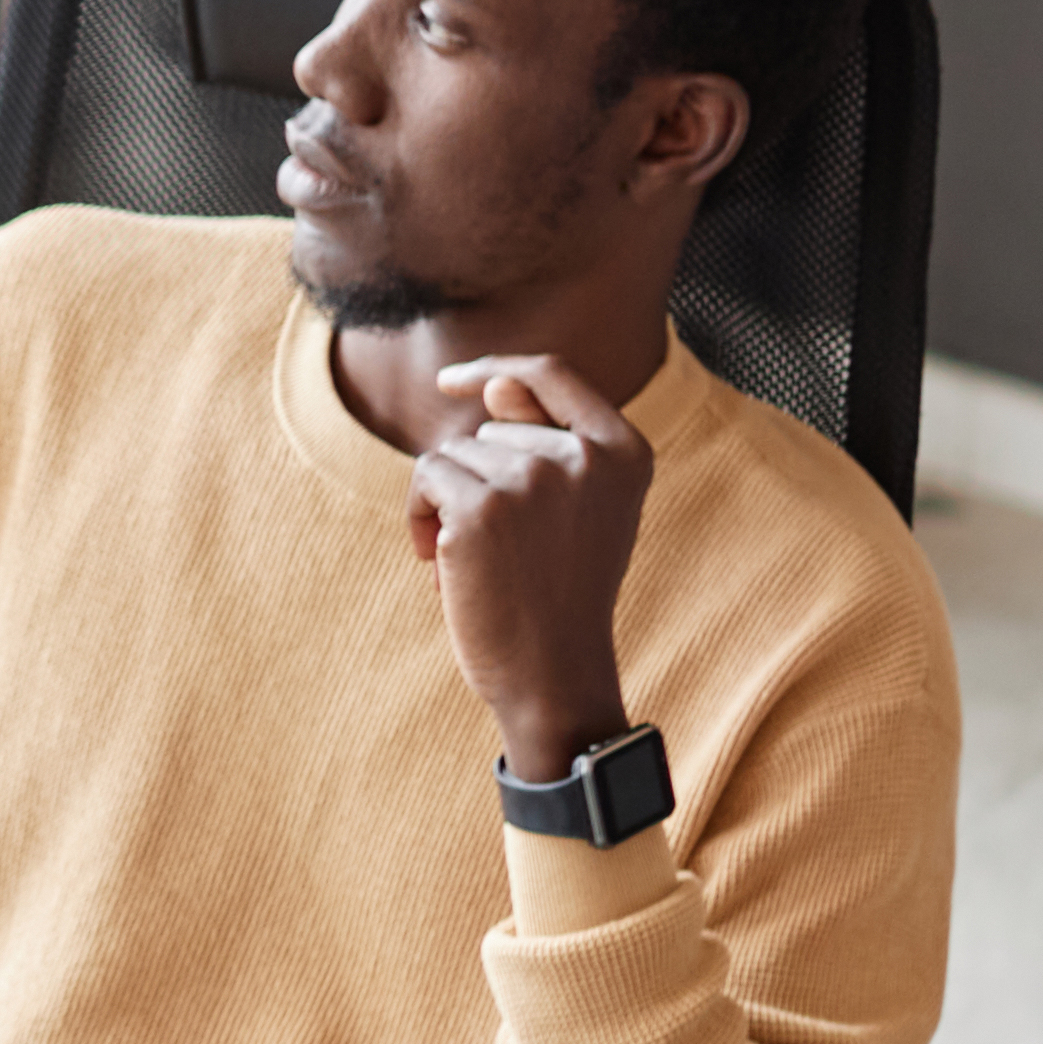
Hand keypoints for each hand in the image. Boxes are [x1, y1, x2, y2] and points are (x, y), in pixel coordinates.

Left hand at [409, 352, 653, 778]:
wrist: (553, 674)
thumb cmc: (557, 597)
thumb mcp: (574, 512)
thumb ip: (542, 445)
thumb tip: (493, 384)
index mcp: (623, 451)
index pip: (554, 374)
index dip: (498, 369)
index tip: (455, 381)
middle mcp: (584, 455)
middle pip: (491, 427)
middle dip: (476, 481)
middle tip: (499, 550)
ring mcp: (534, 478)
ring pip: (453, 456)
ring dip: (446, 506)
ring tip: (476, 563)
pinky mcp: (483, 507)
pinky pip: (426, 478)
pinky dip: (419, 518)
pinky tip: (441, 564)